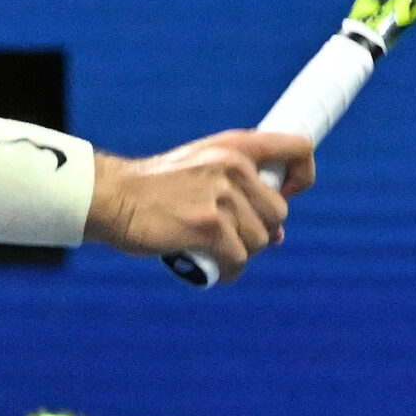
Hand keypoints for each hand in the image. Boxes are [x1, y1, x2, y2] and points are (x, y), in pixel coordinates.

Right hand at [86, 130, 316, 275]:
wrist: (113, 198)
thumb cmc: (156, 189)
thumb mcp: (202, 168)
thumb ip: (240, 188)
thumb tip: (279, 233)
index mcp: (236, 145)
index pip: (299, 149)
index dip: (302, 177)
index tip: (286, 193)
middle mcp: (233, 166)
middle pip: (279, 213)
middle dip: (258, 231)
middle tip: (227, 234)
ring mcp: (222, 197)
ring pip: (260, 242)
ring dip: (240, 253)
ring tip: (211, 248)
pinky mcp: (209, 227)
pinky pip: (239, 260)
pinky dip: (227, 270)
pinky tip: (208, 265)